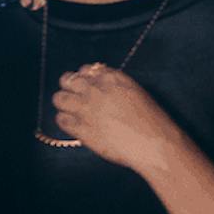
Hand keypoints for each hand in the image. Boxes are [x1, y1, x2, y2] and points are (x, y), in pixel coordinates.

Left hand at [49, 63, 187, 175]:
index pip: (85, 70)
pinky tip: (73, 125)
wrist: (154, 144)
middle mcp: (96, 90)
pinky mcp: (81, 128)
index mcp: (112, 78)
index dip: (83, 79)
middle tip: (73, 98)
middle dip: (69, 88)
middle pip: (67, 81)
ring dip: (63, 104)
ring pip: (59, 99)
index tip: (85, 86)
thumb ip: (114, 88)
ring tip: (71, 111)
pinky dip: (65, 121)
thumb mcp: (135, 94)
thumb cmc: (151, 121)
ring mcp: (86, 108)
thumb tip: (100, 90)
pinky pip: (61, 120)